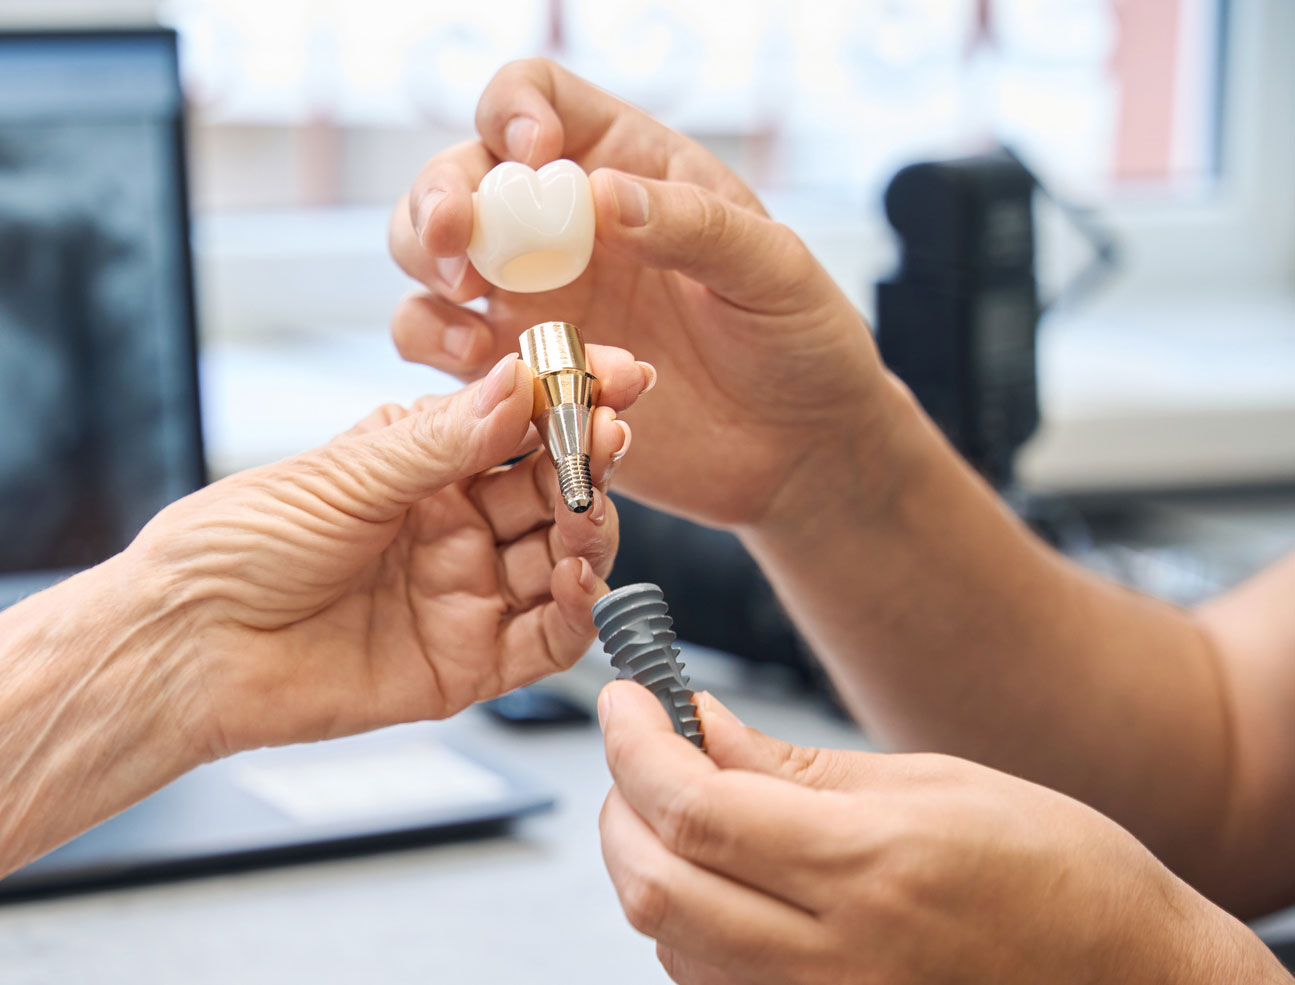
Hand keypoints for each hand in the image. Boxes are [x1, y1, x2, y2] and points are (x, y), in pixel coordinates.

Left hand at [127, 349, 646, 758]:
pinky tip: (580, 580)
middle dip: (589, 462)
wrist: (184, 647)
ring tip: (590, 511)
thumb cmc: (238, 544)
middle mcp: (456, 526)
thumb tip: (520, 383)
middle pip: (552, 491)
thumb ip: (443, 440)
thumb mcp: (345, 475)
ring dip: (590, 532)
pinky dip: (577, 611)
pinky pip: (546, 638)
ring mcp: (466, 593)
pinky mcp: (469, 661)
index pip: (521, 424)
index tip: (620, 375)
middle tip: (610, 438)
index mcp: (426, 465)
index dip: (573, 399)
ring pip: (562, 560)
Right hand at [389, 59, 890, 529]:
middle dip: (437, 201)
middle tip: (458, 241)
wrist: (799, 446)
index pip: (532, 100)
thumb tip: (599, 195)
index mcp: (623, 167)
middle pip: (454, 180)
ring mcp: (535, 303)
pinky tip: (500, 377)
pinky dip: (447, 358)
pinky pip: (447, 356)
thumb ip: (691, 225)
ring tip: (472, 306)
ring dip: (427, 274)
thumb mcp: (771, 268)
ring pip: (429, 265)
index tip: (535, 154)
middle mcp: (562, 229)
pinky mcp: (524, 376)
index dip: (513, 112)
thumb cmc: (799, 338)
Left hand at [596, 681, 1289, 984]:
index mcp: (871, 870)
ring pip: (668, 941)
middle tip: (642, 748)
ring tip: (684, 804)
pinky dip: (688, 920)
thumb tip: (701, 727)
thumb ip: (797, 768)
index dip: (636, 744)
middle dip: (622, 805)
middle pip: (654, 885)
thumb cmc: (1059, 877)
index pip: (693, 809)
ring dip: (650, 861)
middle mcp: (835, 961)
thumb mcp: (933, 786)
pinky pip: (708, 984)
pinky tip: (720, 876)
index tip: (627, 699)